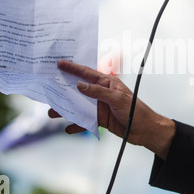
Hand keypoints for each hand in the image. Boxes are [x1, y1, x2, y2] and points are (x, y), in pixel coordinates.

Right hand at [48, 60, 174, 159]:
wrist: (145, 130)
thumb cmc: (135, 110)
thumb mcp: (117, 99)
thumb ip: (98, 92)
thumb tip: (79, 86)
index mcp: (107, 83)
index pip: (87, 73)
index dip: (73, 68)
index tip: (59, 63)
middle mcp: (100, 93)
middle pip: (78, 89)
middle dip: (63, 89)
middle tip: (48, 87)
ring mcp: (99, 107)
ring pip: (78, 106)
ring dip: (66, 109)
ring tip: (52, 112)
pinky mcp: (100, 120)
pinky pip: (84, 122)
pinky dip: (76, 125)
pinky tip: (67, 128)